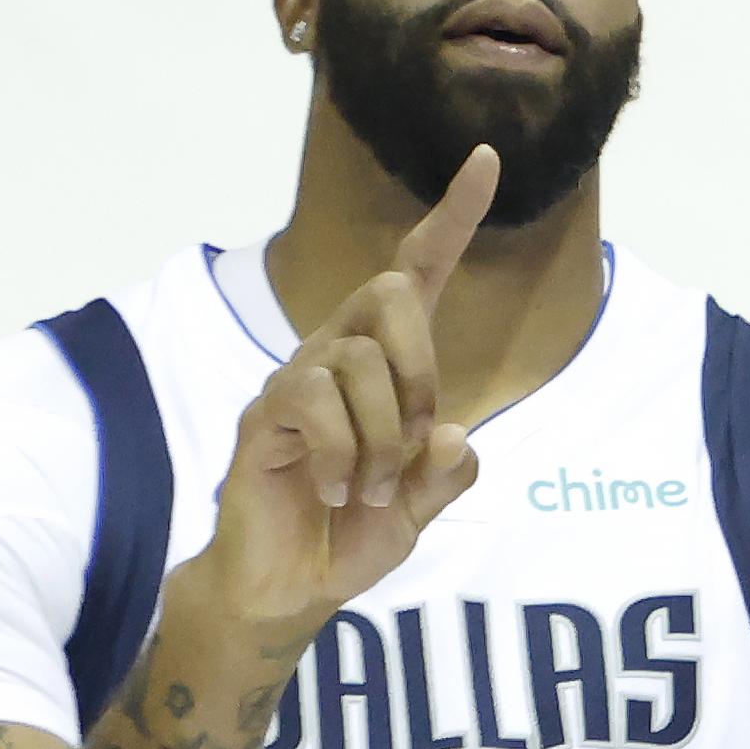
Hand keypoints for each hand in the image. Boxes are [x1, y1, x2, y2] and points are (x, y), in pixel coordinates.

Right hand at [198, 146, 497, 624]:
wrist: (288, 588)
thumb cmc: (351, 536)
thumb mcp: (422, 510)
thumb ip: (448, 473)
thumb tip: (454, 431)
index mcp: (386, 365)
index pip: (419, 272)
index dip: (451, 217)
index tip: (486, 160)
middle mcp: (338, 355)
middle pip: (391, 291)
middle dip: (422, 370)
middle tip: (417, 445)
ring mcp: (294, 380)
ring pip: (357, 361)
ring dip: (382, 441)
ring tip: (370, 494)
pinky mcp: (262, 414)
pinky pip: (313, 401)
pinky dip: (342, 456)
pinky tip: (337, 491)